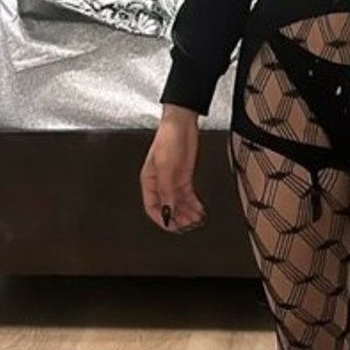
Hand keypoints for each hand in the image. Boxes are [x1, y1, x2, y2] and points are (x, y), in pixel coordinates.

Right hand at [140, 106, 205, 232]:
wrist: (182, 122)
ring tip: (196, 219)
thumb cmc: (168, 138)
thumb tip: (168, 211)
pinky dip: (194, 204)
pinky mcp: (184, 176)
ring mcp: (173, 180)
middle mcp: (160, 183)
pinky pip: (188, 196)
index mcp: (149, 181)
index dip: (161, 219)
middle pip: (167, 207)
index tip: (172, 226)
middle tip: (188, 225)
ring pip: (179, 203)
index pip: (152, 207)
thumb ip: (167, 190)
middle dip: (177, 218)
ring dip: (187, 213)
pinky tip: (199, 210)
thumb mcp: (165, 166)